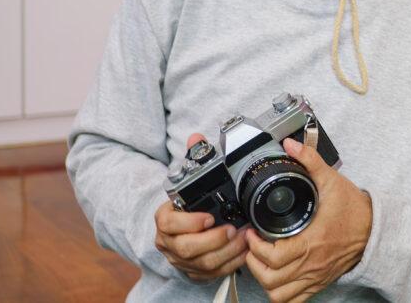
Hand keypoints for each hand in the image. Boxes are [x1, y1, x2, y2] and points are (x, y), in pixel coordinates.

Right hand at [154, 134, 248, 280]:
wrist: (181, 230)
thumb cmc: (188, 205)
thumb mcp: (189, 181)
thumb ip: (193, 159)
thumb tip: (196, 137)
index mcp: (165, 219)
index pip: (170, 225)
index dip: (190, 223)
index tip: (209, 217)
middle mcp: (169, 242)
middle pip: (187, 248)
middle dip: (213, 240)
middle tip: (233, 229)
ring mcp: (181, 260)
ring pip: (202, 263)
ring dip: (227, 252)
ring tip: (244, 239)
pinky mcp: (194, 272)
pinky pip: (212, 273)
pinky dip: (230, 264)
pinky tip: (245, 252)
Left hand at [245, 138, 371, 301]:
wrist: (376, 229)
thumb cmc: (354, 209)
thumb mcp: (332, 180)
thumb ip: (310, 161)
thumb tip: (291, 146)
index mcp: (312, 242)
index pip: (274, 256)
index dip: (256, 247)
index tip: (252, 233)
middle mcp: (312, 264)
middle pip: (271, 279)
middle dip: (254, 263)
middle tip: (252, 247)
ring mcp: (315, 277)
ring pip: (279, 294)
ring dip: (264, 280)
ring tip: (261, 262)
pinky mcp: (319, 282)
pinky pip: (293, 301)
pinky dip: (280, 294)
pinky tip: (276, 277)